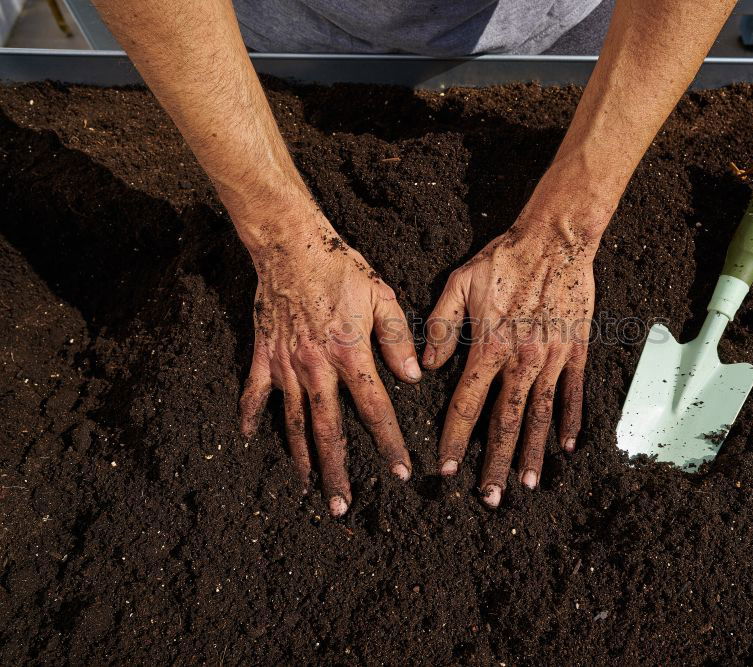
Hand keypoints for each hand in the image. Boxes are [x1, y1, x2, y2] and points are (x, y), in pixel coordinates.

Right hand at [238, 216, 420, 516]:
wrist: (291, 245)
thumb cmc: (341, 269)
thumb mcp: (382, 297)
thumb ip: (397, 340)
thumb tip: (415, 377)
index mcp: (350, 354)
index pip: (375, 408)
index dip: (388, 443)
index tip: (399, 472)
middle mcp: (316, 367)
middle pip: (328, 428)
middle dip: (337, 469)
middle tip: (342, 505)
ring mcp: (286, 364)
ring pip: (292, 420)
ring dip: (301, 456)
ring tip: (309, 486)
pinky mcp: (263, 354)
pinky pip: (254, 392)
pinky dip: (250, 415)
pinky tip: (247, 439)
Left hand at [423, 216, 596, 506]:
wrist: (555, 240)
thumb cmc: (503, 259)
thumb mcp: (460, 283)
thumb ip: (440, 326)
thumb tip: (425, 366)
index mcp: (489, 347)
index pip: (467, 405)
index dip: (456, 440)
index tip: (448, 471)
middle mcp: (522, 360)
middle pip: (506, 422)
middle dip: (496, 464)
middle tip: (489, 497)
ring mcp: (553, 359)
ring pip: (541, 416)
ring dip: (533, 454)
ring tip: (527, 485)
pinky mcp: (576, 351)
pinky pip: (574, 393)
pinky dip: (570, 421)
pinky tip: (565, 446)